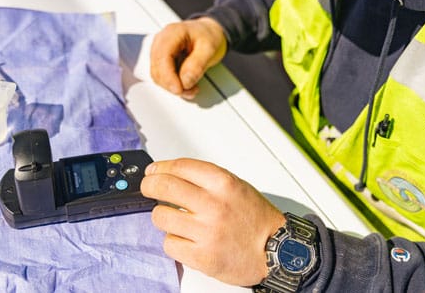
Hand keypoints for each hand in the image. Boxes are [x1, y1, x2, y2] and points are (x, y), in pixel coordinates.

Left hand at [141, 158, 285, 286]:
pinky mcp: (202, 256)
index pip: (180, 167)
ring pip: (161, 216)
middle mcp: (214, 205)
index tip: (153, 171)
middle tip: (148, 188)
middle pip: (163, 187)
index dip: (161, 167)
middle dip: (149, 186)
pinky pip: (169, 244)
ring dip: (163, 216)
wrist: (276, 251)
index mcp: (223, 184)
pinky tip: (184, 238)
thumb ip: (206, 180)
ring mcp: (206, 232)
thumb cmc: (256, 219)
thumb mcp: (237, 187)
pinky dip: (173, 241)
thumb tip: (172, 174)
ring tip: (174, 219)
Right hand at [150, 17, 226, 98]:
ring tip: (192, 88)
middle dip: (173, 85)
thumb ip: (197, 64)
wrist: (208, 32)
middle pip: (157, 70)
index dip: (168, 77)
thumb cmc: (208, 35)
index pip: (162, 58)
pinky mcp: (161, 61)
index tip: (179, 89)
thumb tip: (185, 81)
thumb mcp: (209, 48)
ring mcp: (159, 51)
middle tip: (192, 90)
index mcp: (172, 33)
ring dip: (174, 87)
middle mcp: (161, 41)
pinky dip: (174, 84)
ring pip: (158, 76)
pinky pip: (163, 77)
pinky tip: (187, 84)